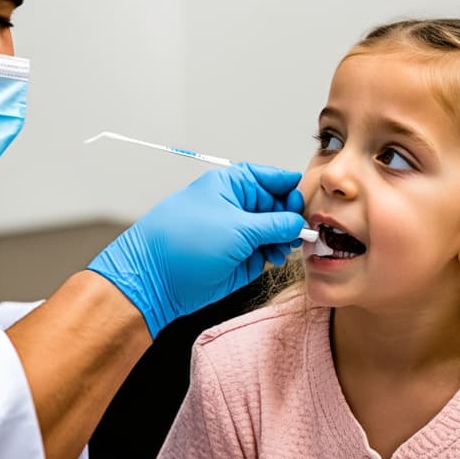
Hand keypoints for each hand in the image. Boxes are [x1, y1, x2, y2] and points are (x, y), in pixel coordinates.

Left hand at [88, 163, 305, 337]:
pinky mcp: (239, 256)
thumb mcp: (237, 228)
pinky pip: (267, 251)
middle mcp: (236, 206)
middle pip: (278, 205)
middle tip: (302, 229)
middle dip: (292, 216)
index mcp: (232, 184)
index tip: (303, 203)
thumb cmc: (182, 242)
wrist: (156, 279)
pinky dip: (275, 254)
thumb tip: (299, 222)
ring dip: (285, 238)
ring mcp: (239, 232)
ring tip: (285, 247)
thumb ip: (275, 224)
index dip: (290, 190)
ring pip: (276, 230)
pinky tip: (275, 257)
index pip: (271, 178)